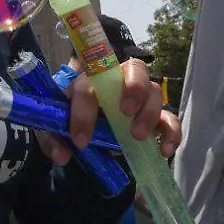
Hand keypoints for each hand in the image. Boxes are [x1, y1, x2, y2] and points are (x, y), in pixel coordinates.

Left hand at [35, 59, 178, 165]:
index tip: (80, 140)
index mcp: (90, 78)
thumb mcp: (54, 129)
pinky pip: (170, 120)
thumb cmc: (69, 119)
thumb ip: (52, 139)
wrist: (83, 128)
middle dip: (133, 88)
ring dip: (149, 112)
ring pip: (155, 92)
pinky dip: (171, 133)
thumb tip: (63, 155)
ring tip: (137, 135)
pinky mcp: (155, 118)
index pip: (88, 85)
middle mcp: (119, 81)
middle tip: (125, 112)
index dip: (84, 111)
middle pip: (135, 69)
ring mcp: (140, 98)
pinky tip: (164, 150)